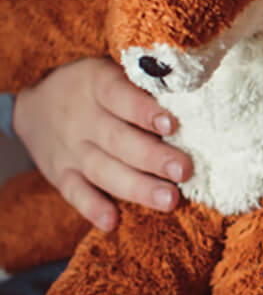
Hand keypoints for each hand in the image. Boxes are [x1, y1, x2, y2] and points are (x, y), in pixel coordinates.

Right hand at [12, 58, 191, 230]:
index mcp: (97, 86)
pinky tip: (112, 222)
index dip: (144, 111)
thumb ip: (145, 83)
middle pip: (118, 140)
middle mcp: (82, 119)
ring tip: (169, 200)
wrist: (33, 107)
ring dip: (137, 188)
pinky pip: (75, 193)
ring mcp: (71, 150)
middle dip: (153, 158)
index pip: (120, 96)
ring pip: (104, 171)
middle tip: (184, 171)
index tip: (171, 125)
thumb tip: (197, 94)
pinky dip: (92, 208)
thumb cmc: (95, 88)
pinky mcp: (62, 175)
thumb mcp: (111, 71)